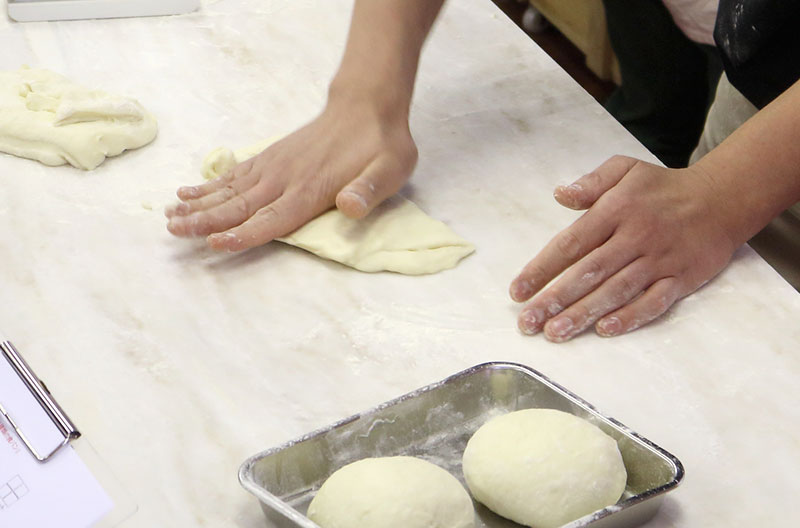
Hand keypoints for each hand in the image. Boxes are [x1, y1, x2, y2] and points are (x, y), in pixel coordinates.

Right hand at [165, 95, 417, 250]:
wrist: (367, 105)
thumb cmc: (382, 145)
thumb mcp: (390, 170)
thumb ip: (369, 190)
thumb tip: (351, 206)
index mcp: (310, 190)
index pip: (271, 219)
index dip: (243, 234)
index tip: (213, 244)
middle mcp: (284, 179)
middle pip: (239, 205)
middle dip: (205, 221)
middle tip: (172, 231)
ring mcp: (274, 166)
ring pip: (229, 190)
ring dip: (199, 203)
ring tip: (170, 214)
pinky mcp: (271, 157)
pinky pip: (234, 173)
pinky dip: (210, 183)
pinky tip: (190, 190)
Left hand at [509, 155, 738, 341]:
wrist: (723, 197)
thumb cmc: (663, 187)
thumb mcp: (625, 169)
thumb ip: (591, 182)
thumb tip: (559, 194)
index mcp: (616, 209)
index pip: (571, 243)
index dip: (542, 269)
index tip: (517, 291)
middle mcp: (635, 236)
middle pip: (588, 272)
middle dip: (555, 299)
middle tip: (528, 322)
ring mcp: (659, 259)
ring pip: (616, 291)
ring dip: (584, 314)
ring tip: (556, 333)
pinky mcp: (682, 278)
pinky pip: (654, 302)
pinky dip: (630, 317)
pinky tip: (604, 330)